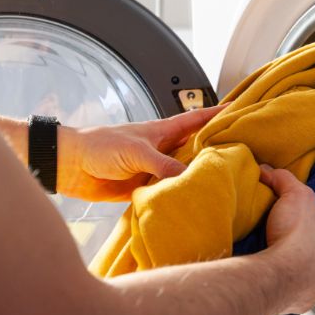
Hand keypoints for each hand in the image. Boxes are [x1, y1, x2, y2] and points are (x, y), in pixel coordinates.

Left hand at [57, 105, 226, 200]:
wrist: (70, 166)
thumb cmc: (99, 145)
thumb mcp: (136, 151)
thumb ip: (163, 164)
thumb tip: (188, 178)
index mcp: (163, 131)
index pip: (197, 119)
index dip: (218, 114)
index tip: (241, 110)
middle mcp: (163, 150)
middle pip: (197, 149)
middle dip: (217, 151)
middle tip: (244, 157)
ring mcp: (155, 170)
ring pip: (185, 173)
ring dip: (198, 179)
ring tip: (225, 185)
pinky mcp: (145, 189)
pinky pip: (169, 194)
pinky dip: (179, 198)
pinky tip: (193, 204)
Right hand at [259, 166, 314, 314]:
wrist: (275, 277)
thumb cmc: (295, 238)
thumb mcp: (295, 196)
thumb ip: (285, 181)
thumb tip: (269, 171)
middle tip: (305, 234)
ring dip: (306, 267)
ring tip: (288, 256)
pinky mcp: (300, 302)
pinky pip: (298, 292)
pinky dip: (291, 284)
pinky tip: (278, 274)